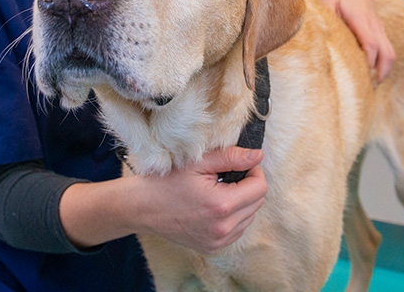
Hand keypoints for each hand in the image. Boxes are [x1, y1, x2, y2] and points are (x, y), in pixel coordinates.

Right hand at [59, 147, 266, 253]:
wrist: (143, 207)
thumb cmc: (168, 181)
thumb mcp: (198, 162)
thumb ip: (231, 157)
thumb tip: (257, 155)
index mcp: (221, 205)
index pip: (260, 187)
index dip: (253, 171)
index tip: (240, 164)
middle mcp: (223, 229)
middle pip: (257, 203)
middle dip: (247, 186)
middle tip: (226, 175)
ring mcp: (218, 241)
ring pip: (249, 217)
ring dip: (241, 202)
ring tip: (218, 190)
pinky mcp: (213, 248)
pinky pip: (237, 230)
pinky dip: (232, 217)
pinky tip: (213, 206)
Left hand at [321, 0, 395, 81]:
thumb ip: (325, 11)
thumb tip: (320, 26)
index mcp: (362, 19)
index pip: (371, 43)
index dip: (369, 60)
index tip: (362, 74)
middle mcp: (375, 26)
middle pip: (387, 53)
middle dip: (381, 72)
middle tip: (370, 88)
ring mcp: (380, 30)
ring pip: (391, 53)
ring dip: (384, 70)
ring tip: (373, 86)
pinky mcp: (380, 33)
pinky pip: (388, 51)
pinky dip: (384, 65)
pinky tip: (373, 75)